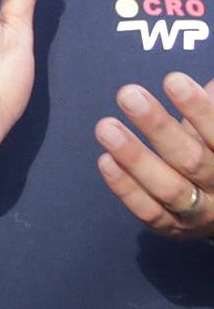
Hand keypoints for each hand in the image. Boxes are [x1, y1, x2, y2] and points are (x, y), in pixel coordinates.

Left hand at [96, 71, 213, 238]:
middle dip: (159, 127)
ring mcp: (200, 214)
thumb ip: (210, 103)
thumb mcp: (213, 128)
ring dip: (135, 157)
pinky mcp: (174, 229)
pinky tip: (105, 160)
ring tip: (106, 127)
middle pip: (192, 160)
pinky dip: (126, 188)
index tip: (172, 80)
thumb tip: (207, 80)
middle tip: (128, 95)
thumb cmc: (213, 147)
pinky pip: (149, 211)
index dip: (198, 109)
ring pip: (168, 189)